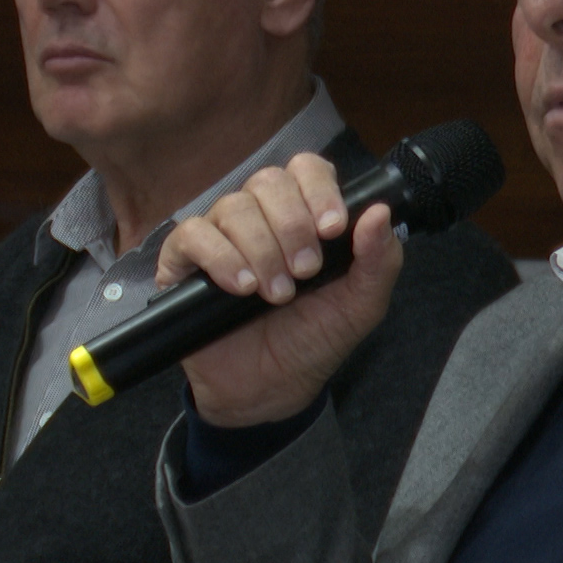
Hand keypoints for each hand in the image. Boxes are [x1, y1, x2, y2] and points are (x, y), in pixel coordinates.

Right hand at [159, 152, 403, 426]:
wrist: (271, 393)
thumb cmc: (313, 341)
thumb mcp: (360, 306)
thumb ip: (379, 260)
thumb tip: (380, 211)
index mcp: (304, 216)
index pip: (306, 169)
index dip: (318, 190)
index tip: (331, 229)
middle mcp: (260, 217)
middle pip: (268, 182)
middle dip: (292, 226)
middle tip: (305, 272)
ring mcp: (220, 236)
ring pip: (233, 207)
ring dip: (262, 249)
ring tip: (276, 294)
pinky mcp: (183, 262)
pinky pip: (192, 234)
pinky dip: (219, 256)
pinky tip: (240, 286)